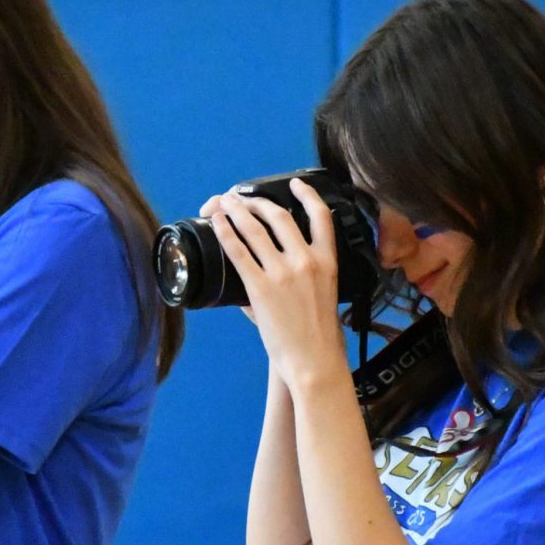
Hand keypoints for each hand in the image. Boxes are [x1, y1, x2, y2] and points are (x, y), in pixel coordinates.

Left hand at [209, 178, 347, 388]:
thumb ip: (302, 277)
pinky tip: (216, 223)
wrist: (314, 360)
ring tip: (224, 203)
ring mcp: (282, 273)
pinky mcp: (260, 289)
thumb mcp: (323, 296)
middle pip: (279, 216)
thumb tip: (275, 271)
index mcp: (327, 261)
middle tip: (242, 198)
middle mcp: (306, 261)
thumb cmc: (319, 336)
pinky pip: (238, 252)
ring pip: (255, 229)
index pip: (321, 216)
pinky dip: (225, 233)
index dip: (307, 195)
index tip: (296, 184)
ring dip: (236, 211)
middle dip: (257, 202)